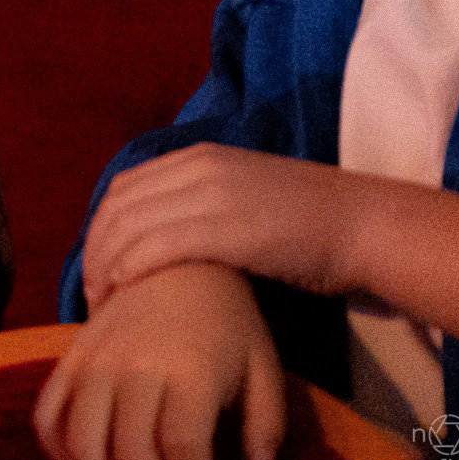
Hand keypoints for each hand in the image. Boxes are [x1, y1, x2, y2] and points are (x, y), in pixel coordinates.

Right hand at [35, 262, 284, 459]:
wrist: (174, 261)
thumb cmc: (226, 320)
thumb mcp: (263, 364)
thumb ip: (267, 422)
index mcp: (190, 370)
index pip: (183, 448)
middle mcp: (136, 365)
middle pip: (129, 452)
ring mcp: (96, 360)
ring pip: (81, 438)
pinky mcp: (71, 356)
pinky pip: (48, 410)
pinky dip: (56, 447)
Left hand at [82, 145, 358, 308]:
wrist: (367, 226)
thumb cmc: (312, 223)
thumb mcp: (243, 196)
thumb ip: (202, 203)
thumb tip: (163, 237)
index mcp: (199, 157)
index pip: (125, 187)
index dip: (101, 228)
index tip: (97, 266)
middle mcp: (198, 167)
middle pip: (118, 206)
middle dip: (95, 249)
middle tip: (91, 293)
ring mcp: (212, 194)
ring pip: (130, 226)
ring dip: (106, 266)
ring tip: (103, 303)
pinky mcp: (228, 227)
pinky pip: (158, 245)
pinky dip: (131, 268)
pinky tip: (124, 290)